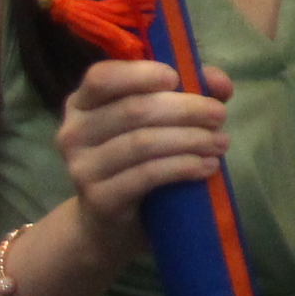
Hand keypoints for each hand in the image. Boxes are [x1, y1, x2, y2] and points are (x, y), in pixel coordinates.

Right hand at [55, 60, 233, 244]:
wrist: (108, 221)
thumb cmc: (138, 158)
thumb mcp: (158, 119)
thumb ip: (188, 91)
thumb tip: (220, 83)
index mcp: (83, 103)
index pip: (103, 77)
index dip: (141, 74)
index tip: (177, 78)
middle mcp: (73, 132)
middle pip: (134, 110)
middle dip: (186, 109)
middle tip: (220, 115)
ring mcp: (82, 167)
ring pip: (142, 142)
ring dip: (190, 139)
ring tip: (221, 143)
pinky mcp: (98, 198)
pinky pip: (146, 175)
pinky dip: (183, 167)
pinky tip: (207, 166)